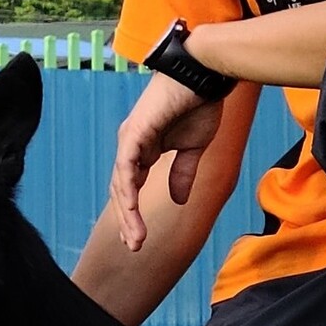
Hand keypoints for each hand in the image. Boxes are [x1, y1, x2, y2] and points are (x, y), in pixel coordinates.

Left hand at [110, 73, 223, 250]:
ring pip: (121, 184)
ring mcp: (130, 139)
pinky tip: (131, 212)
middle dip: (128, 222)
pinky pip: (126, 168)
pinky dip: (128, 191)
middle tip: (134, 247)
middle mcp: (130, 146)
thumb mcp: (191, 150)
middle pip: (122, 191)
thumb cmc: (198, 105)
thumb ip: (182, 174)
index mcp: (142, 149)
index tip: (138, 240)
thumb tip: (178, 200)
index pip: (130, 188)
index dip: (133, 215)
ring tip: (136, 239)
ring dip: (128, 215)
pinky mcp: (135, 133)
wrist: (204, 77)